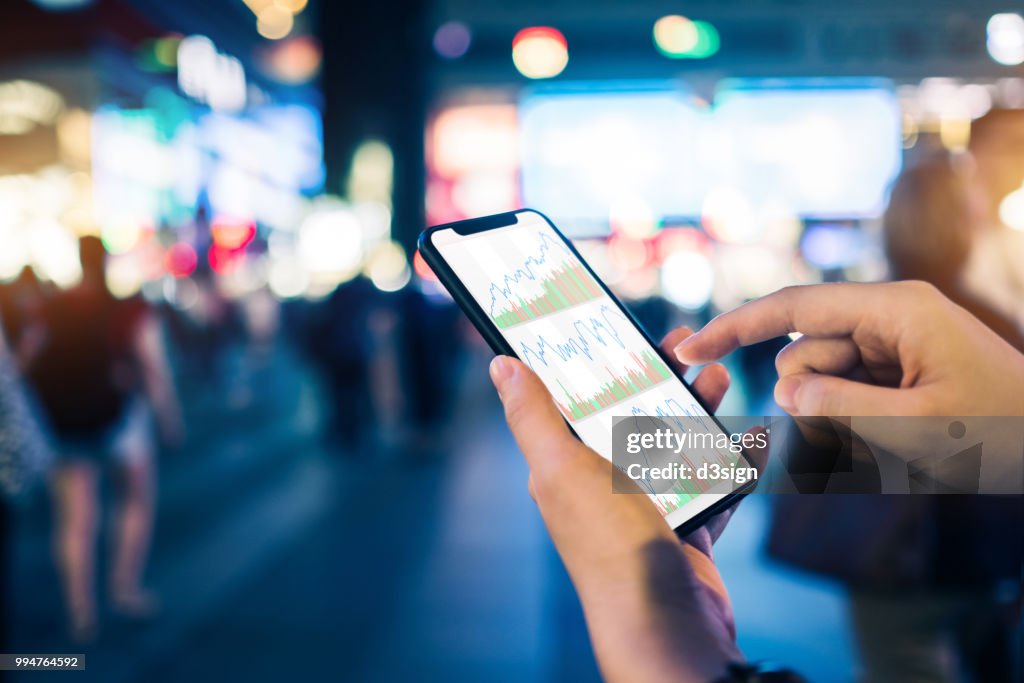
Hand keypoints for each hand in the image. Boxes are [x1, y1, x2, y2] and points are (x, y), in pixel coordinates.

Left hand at [489, 329, 740, 682]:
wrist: (667, 624)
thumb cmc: (610, 547)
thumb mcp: (563, 470)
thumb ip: (534, 418)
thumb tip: (501, 365)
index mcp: (563, 468)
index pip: (577, 399)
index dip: (599, 361)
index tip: (625, 329)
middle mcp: (599, 485)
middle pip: (631, 414)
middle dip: (661, 378)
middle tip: (689, 347)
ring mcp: (644, 507)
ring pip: (673, 442)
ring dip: (698, 410)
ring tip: (720, 381)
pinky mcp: (683, 527)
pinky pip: (707, 481)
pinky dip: (725, 460)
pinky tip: (743, 439)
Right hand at [675, 281, 1023, 417]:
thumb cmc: (1002, 428)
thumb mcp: (920, 425)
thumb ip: (841, 407)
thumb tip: (786, 389)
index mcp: (894, 309)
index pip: (793, 306)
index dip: (735, 327)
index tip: (690, 351)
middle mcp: (885, 317)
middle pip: (805, 351)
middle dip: (812, 395)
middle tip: (865, 430)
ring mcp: (889, 342)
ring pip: (820, 377)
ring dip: (837, 414)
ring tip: (894, 436)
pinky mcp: (892, 367)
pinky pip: (844, 392)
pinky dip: (853, 420)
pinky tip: (897, 433)